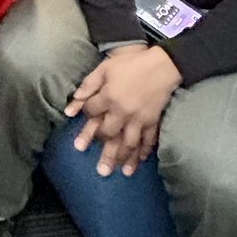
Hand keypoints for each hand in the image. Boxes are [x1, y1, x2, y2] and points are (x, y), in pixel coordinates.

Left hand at [64, 45, 181, 177]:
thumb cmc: (131, 64)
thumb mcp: (105, 68)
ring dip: (121, 159)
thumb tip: (73, 102)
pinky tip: (138, 163)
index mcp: (108, 97)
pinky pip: (148, 140)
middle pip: (108, 134)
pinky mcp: (153, 120)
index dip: (85, 116)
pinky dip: (143, 152)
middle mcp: (122, 111)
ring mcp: (139, 118)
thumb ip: (88, 85)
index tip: (83, 120)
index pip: (91, 112)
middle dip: (102, 151)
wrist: (163, 65)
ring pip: (128, 143)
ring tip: (115, 173)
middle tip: (99, 169)